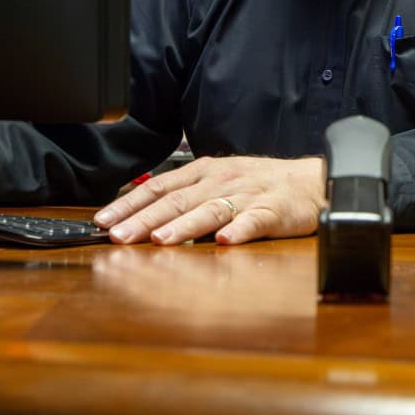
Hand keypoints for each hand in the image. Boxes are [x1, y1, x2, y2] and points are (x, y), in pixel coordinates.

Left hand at [93, 154, 325, 245]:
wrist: (311, 181)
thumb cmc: (260, 185)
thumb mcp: (219, 180)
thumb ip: (185, 194)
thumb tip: (140, 216)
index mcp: (205, 172)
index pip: (159, 187)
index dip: (130, 204)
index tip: (103, 221)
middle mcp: (222, 181)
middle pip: (178, 200)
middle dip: (146, 219)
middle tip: (119, 236)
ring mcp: (248, 195)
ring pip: (211, 210)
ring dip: (184, 226)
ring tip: (162, 240)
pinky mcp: (274, 211)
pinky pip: (254, 221)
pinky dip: (239, 230)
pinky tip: (224, 242)